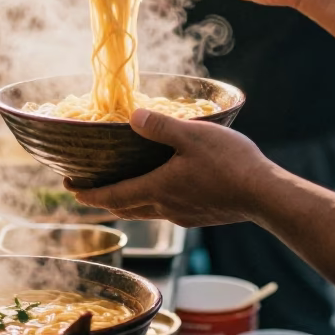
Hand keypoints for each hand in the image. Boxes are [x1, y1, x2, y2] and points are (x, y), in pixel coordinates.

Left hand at [65, 108, 270, 226]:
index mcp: (158, 189)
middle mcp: (166, 208)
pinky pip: (167, 210)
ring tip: (121, 187)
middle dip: (103, 199)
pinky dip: (153, 200)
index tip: (69, 189)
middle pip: (125, 207)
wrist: (265, 196)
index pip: (112, 196)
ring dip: (128, 201)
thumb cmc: (230, 163)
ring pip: (145, 211)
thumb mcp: (193, 135)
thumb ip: (160, 127)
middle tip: (87, 188)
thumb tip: (132, 118)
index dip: (88, 193)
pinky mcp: (201, 217)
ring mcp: (184, 215)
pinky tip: (165, 187)